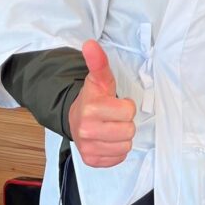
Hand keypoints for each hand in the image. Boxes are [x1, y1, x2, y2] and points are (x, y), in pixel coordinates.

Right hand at [68, 40, 136, 167]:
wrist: (75, 118)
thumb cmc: (93, 98)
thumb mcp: (99, 79)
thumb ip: (98, 62)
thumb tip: (90, 44)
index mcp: (91, 109)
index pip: (128, 111)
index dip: (125, 106)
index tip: (115, 103)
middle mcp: (86, 131)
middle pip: (129, 131)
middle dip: (124, 122)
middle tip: (113, 116)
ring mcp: (88, 148)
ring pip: (125, 146)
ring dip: (121, 137)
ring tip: (110, 127)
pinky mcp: (91, 161)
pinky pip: (119, 158)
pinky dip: (116, 150)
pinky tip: (107, 140)